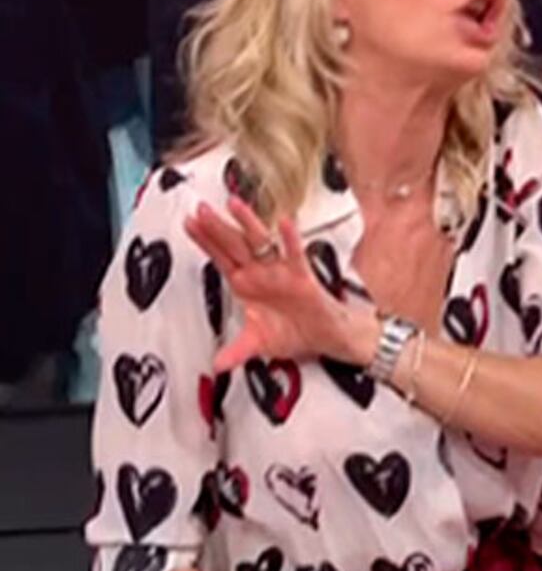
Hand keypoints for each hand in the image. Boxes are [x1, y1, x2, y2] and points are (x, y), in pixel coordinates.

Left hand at [183, 197, 376, 371]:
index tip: (189, 223)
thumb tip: (217, 365)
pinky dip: (290, 240)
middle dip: (217, 228)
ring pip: (260, 243)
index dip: (205, 241)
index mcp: (245, 285)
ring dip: (247, 223)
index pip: (220, 258)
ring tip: (234, 205)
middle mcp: (260, 274)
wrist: (324, 337)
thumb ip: (236, 352)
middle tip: (200, 209)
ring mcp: (280, 272)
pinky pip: (295, 255)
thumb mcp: (258, 344)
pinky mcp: (302, 276)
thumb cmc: (293, 332)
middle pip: (234, 246)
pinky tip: (285, 224)